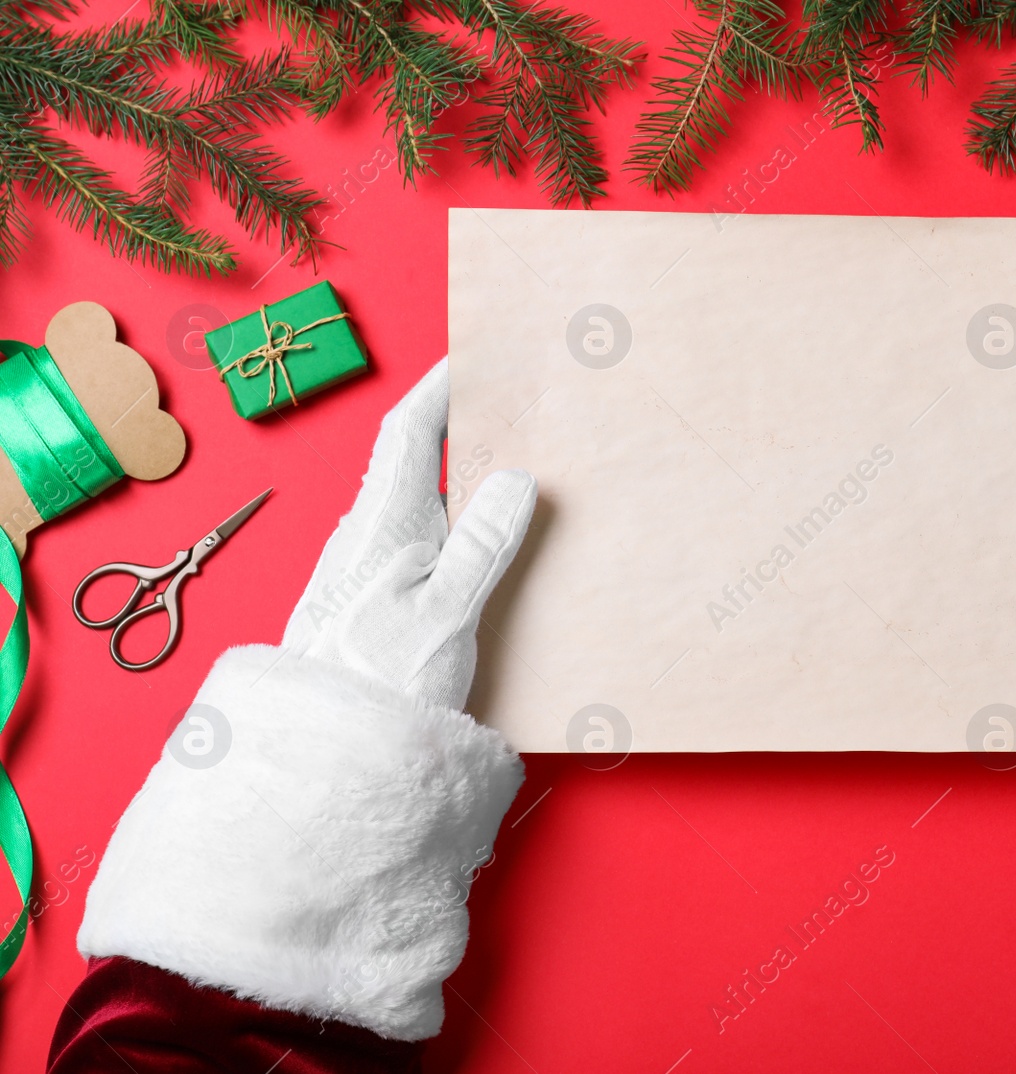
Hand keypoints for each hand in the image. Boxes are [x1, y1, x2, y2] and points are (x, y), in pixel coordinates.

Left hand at [280, 358, 535, 710]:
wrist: (321, 752)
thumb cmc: (378, 683)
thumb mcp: (447, 610)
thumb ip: (482, 543)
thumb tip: (516, 477)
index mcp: (383, 522)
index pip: (410, 430)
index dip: (441, 385)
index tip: (472, 354)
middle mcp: (364, 534)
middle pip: (408, 458)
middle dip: (451, 423)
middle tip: (498, 402)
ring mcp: (359, 568)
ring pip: (409, 499)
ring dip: (450, 473)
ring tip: (497, 464)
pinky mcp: (364, 600)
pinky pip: (409, 537)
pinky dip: (444, 517)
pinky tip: (468, 539)